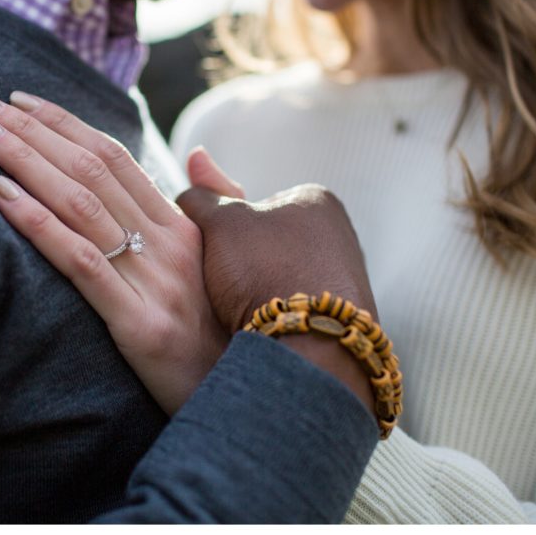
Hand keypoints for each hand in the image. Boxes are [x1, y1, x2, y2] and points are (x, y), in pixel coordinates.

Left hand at [0, 91, 228, 414]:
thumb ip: (212, 204)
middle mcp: (170, 244)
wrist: (243, 400)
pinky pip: (82, 263)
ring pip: (81, 204)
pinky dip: (39, 223)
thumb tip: (197, 153)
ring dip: (25, 161)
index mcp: (184, 226)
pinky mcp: (140, 325)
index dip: (64, 124)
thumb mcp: (222, 264)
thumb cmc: (223, 334)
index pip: (116, 158)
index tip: (19, 100)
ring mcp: (156, 282)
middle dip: (31, 129)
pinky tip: (1, 195)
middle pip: (91, 169)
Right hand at [177, 171, 377, 411]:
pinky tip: (267, 324)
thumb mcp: (220, 223)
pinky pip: (298, 304)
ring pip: (281, 275)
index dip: (229, 229)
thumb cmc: (267, 271)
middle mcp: (340, 232)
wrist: (310, 341)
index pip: (257, 205)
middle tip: (228, 281)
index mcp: (316, 199)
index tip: (219, 251)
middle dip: (245, 261)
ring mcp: (347, 275)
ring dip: (260, 288)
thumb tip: (188, 193)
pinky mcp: (345, 312)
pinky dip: (279, 311)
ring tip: (245, 306)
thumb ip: (200, 200)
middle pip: (270, 242)